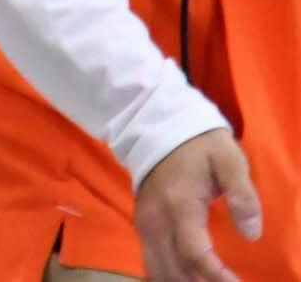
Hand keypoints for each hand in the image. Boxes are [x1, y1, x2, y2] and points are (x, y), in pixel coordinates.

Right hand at [136, 128, 262, 281]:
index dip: (217, 277)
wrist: (159, 126)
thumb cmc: (200, 145)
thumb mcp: (229, 160)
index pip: (195, 255)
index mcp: (179, 206)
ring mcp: (145, 223)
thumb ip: (242, 195)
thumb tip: (252, 233)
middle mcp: (156, 219)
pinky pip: (150, 260)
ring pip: (157, 269)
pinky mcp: (142, 223)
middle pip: (173, 270)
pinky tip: (187, 279)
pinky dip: (168, 275)